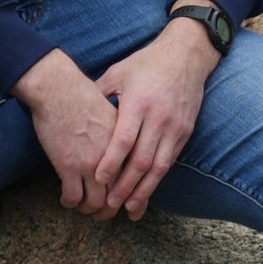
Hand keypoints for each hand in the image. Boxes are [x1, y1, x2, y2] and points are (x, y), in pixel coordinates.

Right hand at [18, 51, 124, 216]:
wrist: (59, 89)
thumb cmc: (82, 94)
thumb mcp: (112, 111)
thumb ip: (120, 131)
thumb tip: (123, 145)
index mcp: (124, 145)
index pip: (135, 178)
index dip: (136, 198)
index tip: (131, 208)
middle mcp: (112, 158)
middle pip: (118, 196)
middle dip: (111, 211)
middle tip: (104, 214)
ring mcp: (90, 164)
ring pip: (96, 202)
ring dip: (90, 210)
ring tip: (84, 208)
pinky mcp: (68, 167)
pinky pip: (73, 197)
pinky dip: (70, 202)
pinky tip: (67, 199)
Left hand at [93, 14, 221, 219]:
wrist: (186, 55)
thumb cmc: (146, 64)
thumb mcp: (119, 73)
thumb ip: (100, 94)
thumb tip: (76, 111)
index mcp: (139, 102)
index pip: (124, 139)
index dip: (112, 161)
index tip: (99, 179)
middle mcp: (159, 117)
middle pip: (141, 159)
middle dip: (126, 185)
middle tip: (111, 204)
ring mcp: (174, 126)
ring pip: (159, 166)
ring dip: (144, 190)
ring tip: (129, 208)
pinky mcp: (185, 132)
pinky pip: (170, 160)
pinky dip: (157, 179)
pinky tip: (147, 192)